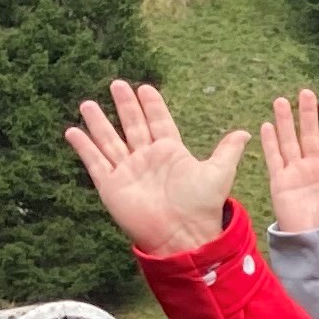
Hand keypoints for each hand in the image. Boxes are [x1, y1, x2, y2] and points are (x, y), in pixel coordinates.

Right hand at [65, 82, 247, 255]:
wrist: (183, 234)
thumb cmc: (202, 206)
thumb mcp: (218, 173)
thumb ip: (227, 151)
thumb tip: (245, 132)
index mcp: (171, 153)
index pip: (159, 122)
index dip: (152, 106)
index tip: (145, 87)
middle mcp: (147, 159)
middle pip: (133, 126)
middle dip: (125, 106)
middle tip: (117, 83)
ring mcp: (128, 171)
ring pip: (109, 140)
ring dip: (99, 122)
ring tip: (87, 103)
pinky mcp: (111, 185)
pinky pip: (94, 162)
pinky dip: (83, 147)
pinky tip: (72, 131)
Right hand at [256, 91, 318, 234]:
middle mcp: (314, 168)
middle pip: (310, 135)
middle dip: (307, 114)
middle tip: (304, 92)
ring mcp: (296, 174)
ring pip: (290, 141)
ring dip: (285, 122)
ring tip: (280, 101)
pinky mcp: (279, 182)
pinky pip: (274, 158)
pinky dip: (270, 142)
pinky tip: (268, 125)